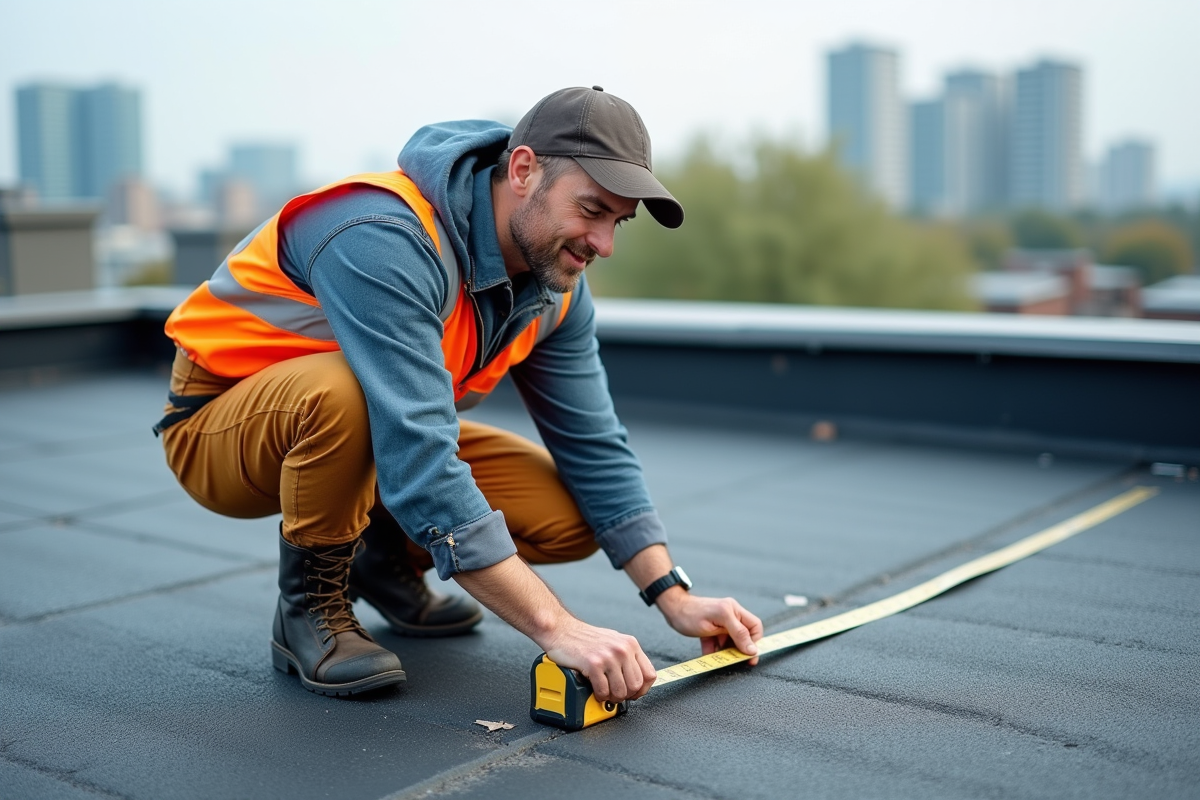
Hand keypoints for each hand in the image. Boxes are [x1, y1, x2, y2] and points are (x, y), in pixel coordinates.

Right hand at [541, 618, 657, 703]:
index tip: (634, 694)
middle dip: (626, 695)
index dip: (643, 690)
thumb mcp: (613, 642)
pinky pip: (603, 690)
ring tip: (604, 692)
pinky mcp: (593, 664)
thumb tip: (636, 679)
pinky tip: (595, 689)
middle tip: (615, 694)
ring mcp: (608, 656)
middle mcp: (622, 649)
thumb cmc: (585, 638)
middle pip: (636, 686)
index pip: (650, 675)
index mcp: (630, 644)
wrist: (562, 630)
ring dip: (611, 697)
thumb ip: (627, 657)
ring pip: (621, 691)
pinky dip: (599, 695)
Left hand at [656, 590, 763, 665]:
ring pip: (731, 641)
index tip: (749, 656)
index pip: (755, 626)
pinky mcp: (711, 629)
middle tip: (736, 660)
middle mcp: (729, 615)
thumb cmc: (691, 613)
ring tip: (719, 658)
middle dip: (740, 649)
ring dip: (726, 651)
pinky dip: (714, 650)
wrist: (672, 610)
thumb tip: (752, 649)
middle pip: (744, 635)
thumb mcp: (717, 623)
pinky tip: (709, 654)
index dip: (754, 642)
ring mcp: (720, 622)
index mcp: (734, 610)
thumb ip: (738, 634)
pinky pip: (718, 643)